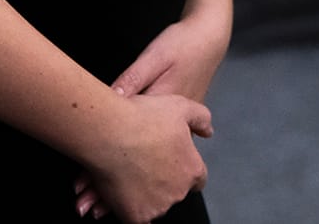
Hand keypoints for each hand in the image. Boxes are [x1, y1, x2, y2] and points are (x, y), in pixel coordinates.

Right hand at [74, 92, 209, 222]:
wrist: (110, 133)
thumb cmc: (143, 119)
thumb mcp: (180, 106)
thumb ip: (201, 118)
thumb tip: (208, 131)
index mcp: (191, 169)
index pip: (197, 179)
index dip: (183, 170)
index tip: (170, 163)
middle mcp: (178, 192)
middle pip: (174, 192)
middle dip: (163, 181)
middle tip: (144, 162)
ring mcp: (157, 206)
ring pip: (154, 204)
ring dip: (146, 193)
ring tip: (129, 172)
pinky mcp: (135, 216)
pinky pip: (135, 216)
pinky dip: (128, 206)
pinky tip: (120, 189)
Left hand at [76, 12, 231, 216]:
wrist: (208, 39)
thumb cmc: (179, 45)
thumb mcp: (154, 57)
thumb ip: (133, 78)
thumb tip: (112, 97)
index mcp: (163, 107)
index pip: (130, 142)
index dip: (105, 165)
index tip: (83, 183)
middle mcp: (173, 126)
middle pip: (139, 163)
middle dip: (112, 185)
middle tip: (85, 200)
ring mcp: (180, 130)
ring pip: (149, 166)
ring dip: (124, 185)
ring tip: (96, 201)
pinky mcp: (180, 127)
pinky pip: (158, 155)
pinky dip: (140, 170)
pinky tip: (124, 184)